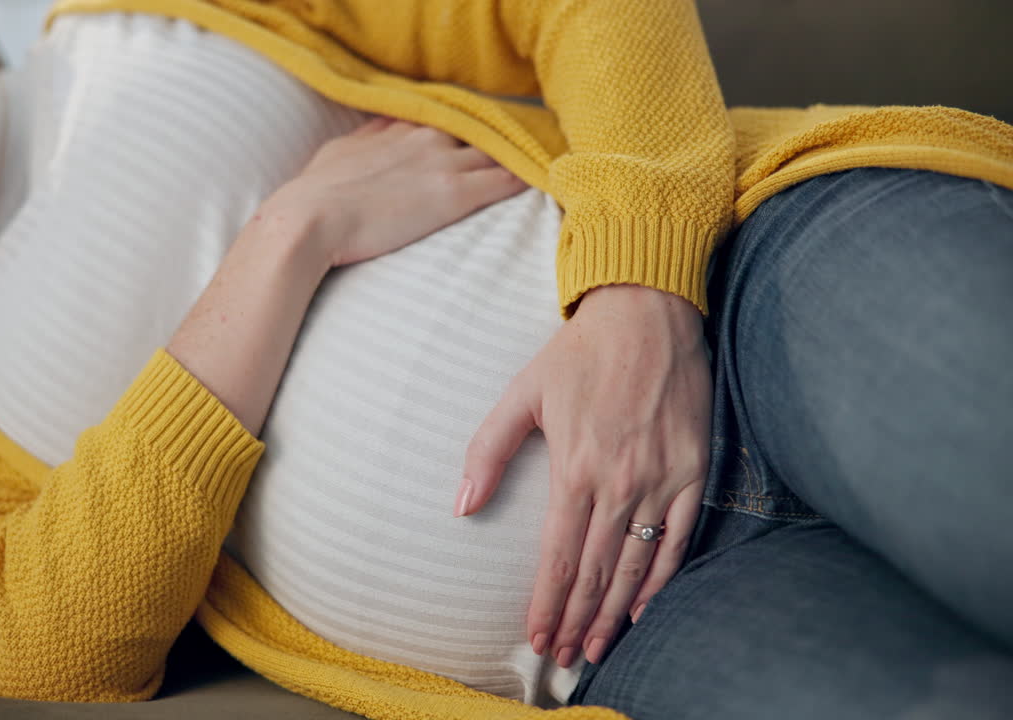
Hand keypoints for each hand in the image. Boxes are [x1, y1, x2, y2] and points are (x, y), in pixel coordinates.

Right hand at [266, 117, 526, 267]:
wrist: (309, 219)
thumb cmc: (314, 196)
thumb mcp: (336, 156)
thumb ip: (364, 142)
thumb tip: (376, 132)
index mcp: (399, 129)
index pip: (448, 118)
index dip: (470, 127)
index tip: (487, 132)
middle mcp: (426, 138)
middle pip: (480, 129)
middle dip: (504, 136)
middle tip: (532, 140)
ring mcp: (442, 163)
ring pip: (499, 149)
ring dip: (524, 153)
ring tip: (553, 158)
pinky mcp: (454, 195)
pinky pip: (506, 180)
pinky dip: (530, 177)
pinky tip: (552, 180)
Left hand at [457, 284, 710, 666]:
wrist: (647, 311)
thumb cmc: (579, 352)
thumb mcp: (521, 394)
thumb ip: (488, 451)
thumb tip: (461, 506)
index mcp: (576, 467)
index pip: (559, 556)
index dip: (548, 603)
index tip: (536, 636)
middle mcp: (621, 482)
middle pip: (596, 571)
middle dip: (577, 618)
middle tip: (563, 656)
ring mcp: (662, 479)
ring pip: (636, 564)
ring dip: (615, 611)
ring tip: (596, 646)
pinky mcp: (695, 471)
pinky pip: (680, 538)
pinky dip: (663, 578)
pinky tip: (645, 606)